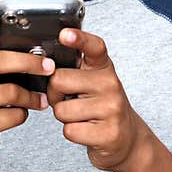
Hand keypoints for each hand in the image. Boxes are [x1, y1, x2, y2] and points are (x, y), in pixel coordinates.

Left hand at [47, 28, 144, 171]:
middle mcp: (110, 84)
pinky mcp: (108, 133)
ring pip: (61, 110)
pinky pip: (70, 130)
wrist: (126, 137)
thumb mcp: (93, 80)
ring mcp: (111, 108)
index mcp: (103, 67)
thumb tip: (45, 65)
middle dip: (55, 94)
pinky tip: (86, 129)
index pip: (94, 47)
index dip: (79, 39)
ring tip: (80, 115)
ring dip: (63, 116)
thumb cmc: (100, 105)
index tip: (65, 34)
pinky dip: (72, 132)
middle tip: (68, 99)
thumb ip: (75, 69)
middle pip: (59, 81)